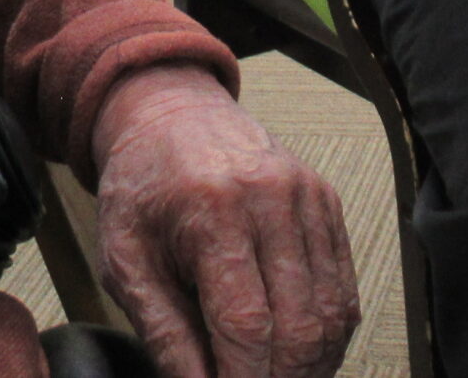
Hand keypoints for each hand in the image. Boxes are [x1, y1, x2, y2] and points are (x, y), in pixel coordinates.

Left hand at [90, 65, 358, 377]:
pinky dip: (327, 335)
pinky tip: (298, 355)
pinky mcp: (327, 204)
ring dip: (309, 366)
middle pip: (299, 325)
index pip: (247, 324)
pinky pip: (343, 289)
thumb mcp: (124, 259)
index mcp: (213, 209)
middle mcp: (272, 198)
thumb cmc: (143, 184)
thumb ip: (162, 331)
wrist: (173, 115)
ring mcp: (308, 198)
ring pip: (331, 314)